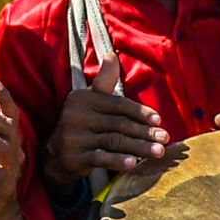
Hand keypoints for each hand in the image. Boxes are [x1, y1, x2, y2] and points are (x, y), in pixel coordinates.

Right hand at [47, 85, 166, 182]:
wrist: (55, 156)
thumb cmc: (81, 124)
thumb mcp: (90, 100)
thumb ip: (104, 80)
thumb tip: (112, 55)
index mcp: (83, 98)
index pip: (118, 104)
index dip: (140, 112)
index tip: (159, 121)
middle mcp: (76, 116)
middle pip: (119, 124)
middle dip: (144, 132)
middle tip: (165, 139)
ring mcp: (74, 138)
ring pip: (114, 141)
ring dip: (139, 147)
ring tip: (158, 152)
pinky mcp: (74, 157)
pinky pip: (100, 159)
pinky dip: (118, 161)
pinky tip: (133, 164)